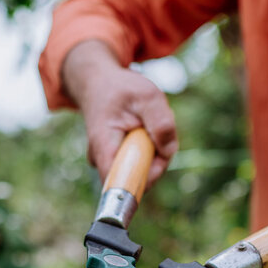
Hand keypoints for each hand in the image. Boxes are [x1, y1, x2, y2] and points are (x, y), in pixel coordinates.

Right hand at [62, 40, 177, 188]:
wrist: (99, 83)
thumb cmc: (120, 89)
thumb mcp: (147, 96)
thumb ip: (161, 123)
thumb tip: (168, 151)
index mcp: (104, 146)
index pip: (119, 182)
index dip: (139, 184)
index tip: (153, 168)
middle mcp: (102, 161)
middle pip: (137, 179)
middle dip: (155, 159)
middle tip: (155, 130)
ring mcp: (109, 163)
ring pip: (142, 171)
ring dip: (153, 151)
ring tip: (146, 124)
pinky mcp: (117, 162)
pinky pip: (141, 165)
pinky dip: (149, 150)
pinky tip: (143, 130)